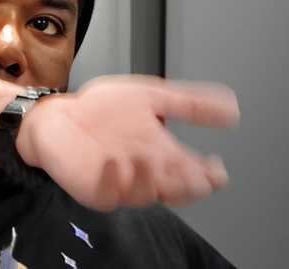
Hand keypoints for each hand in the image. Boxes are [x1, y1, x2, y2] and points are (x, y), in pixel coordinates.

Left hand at [17, 75, 239, 210]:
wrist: (58, 114)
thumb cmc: (101, 109)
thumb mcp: (149, 96)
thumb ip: (187, 102)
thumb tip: (231, 106)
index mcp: (163, 153)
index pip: (195, 171)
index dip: (209, 175)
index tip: (217, 169)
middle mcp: (146, 171)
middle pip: (175, 188)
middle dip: (186, 183)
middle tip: (193, 175)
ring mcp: (122, 182)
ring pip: (145, 192)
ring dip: (151, 179)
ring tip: (151, 160)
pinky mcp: (96, 187)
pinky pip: (107, 189)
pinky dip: (113, 178)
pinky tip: (114, 163)